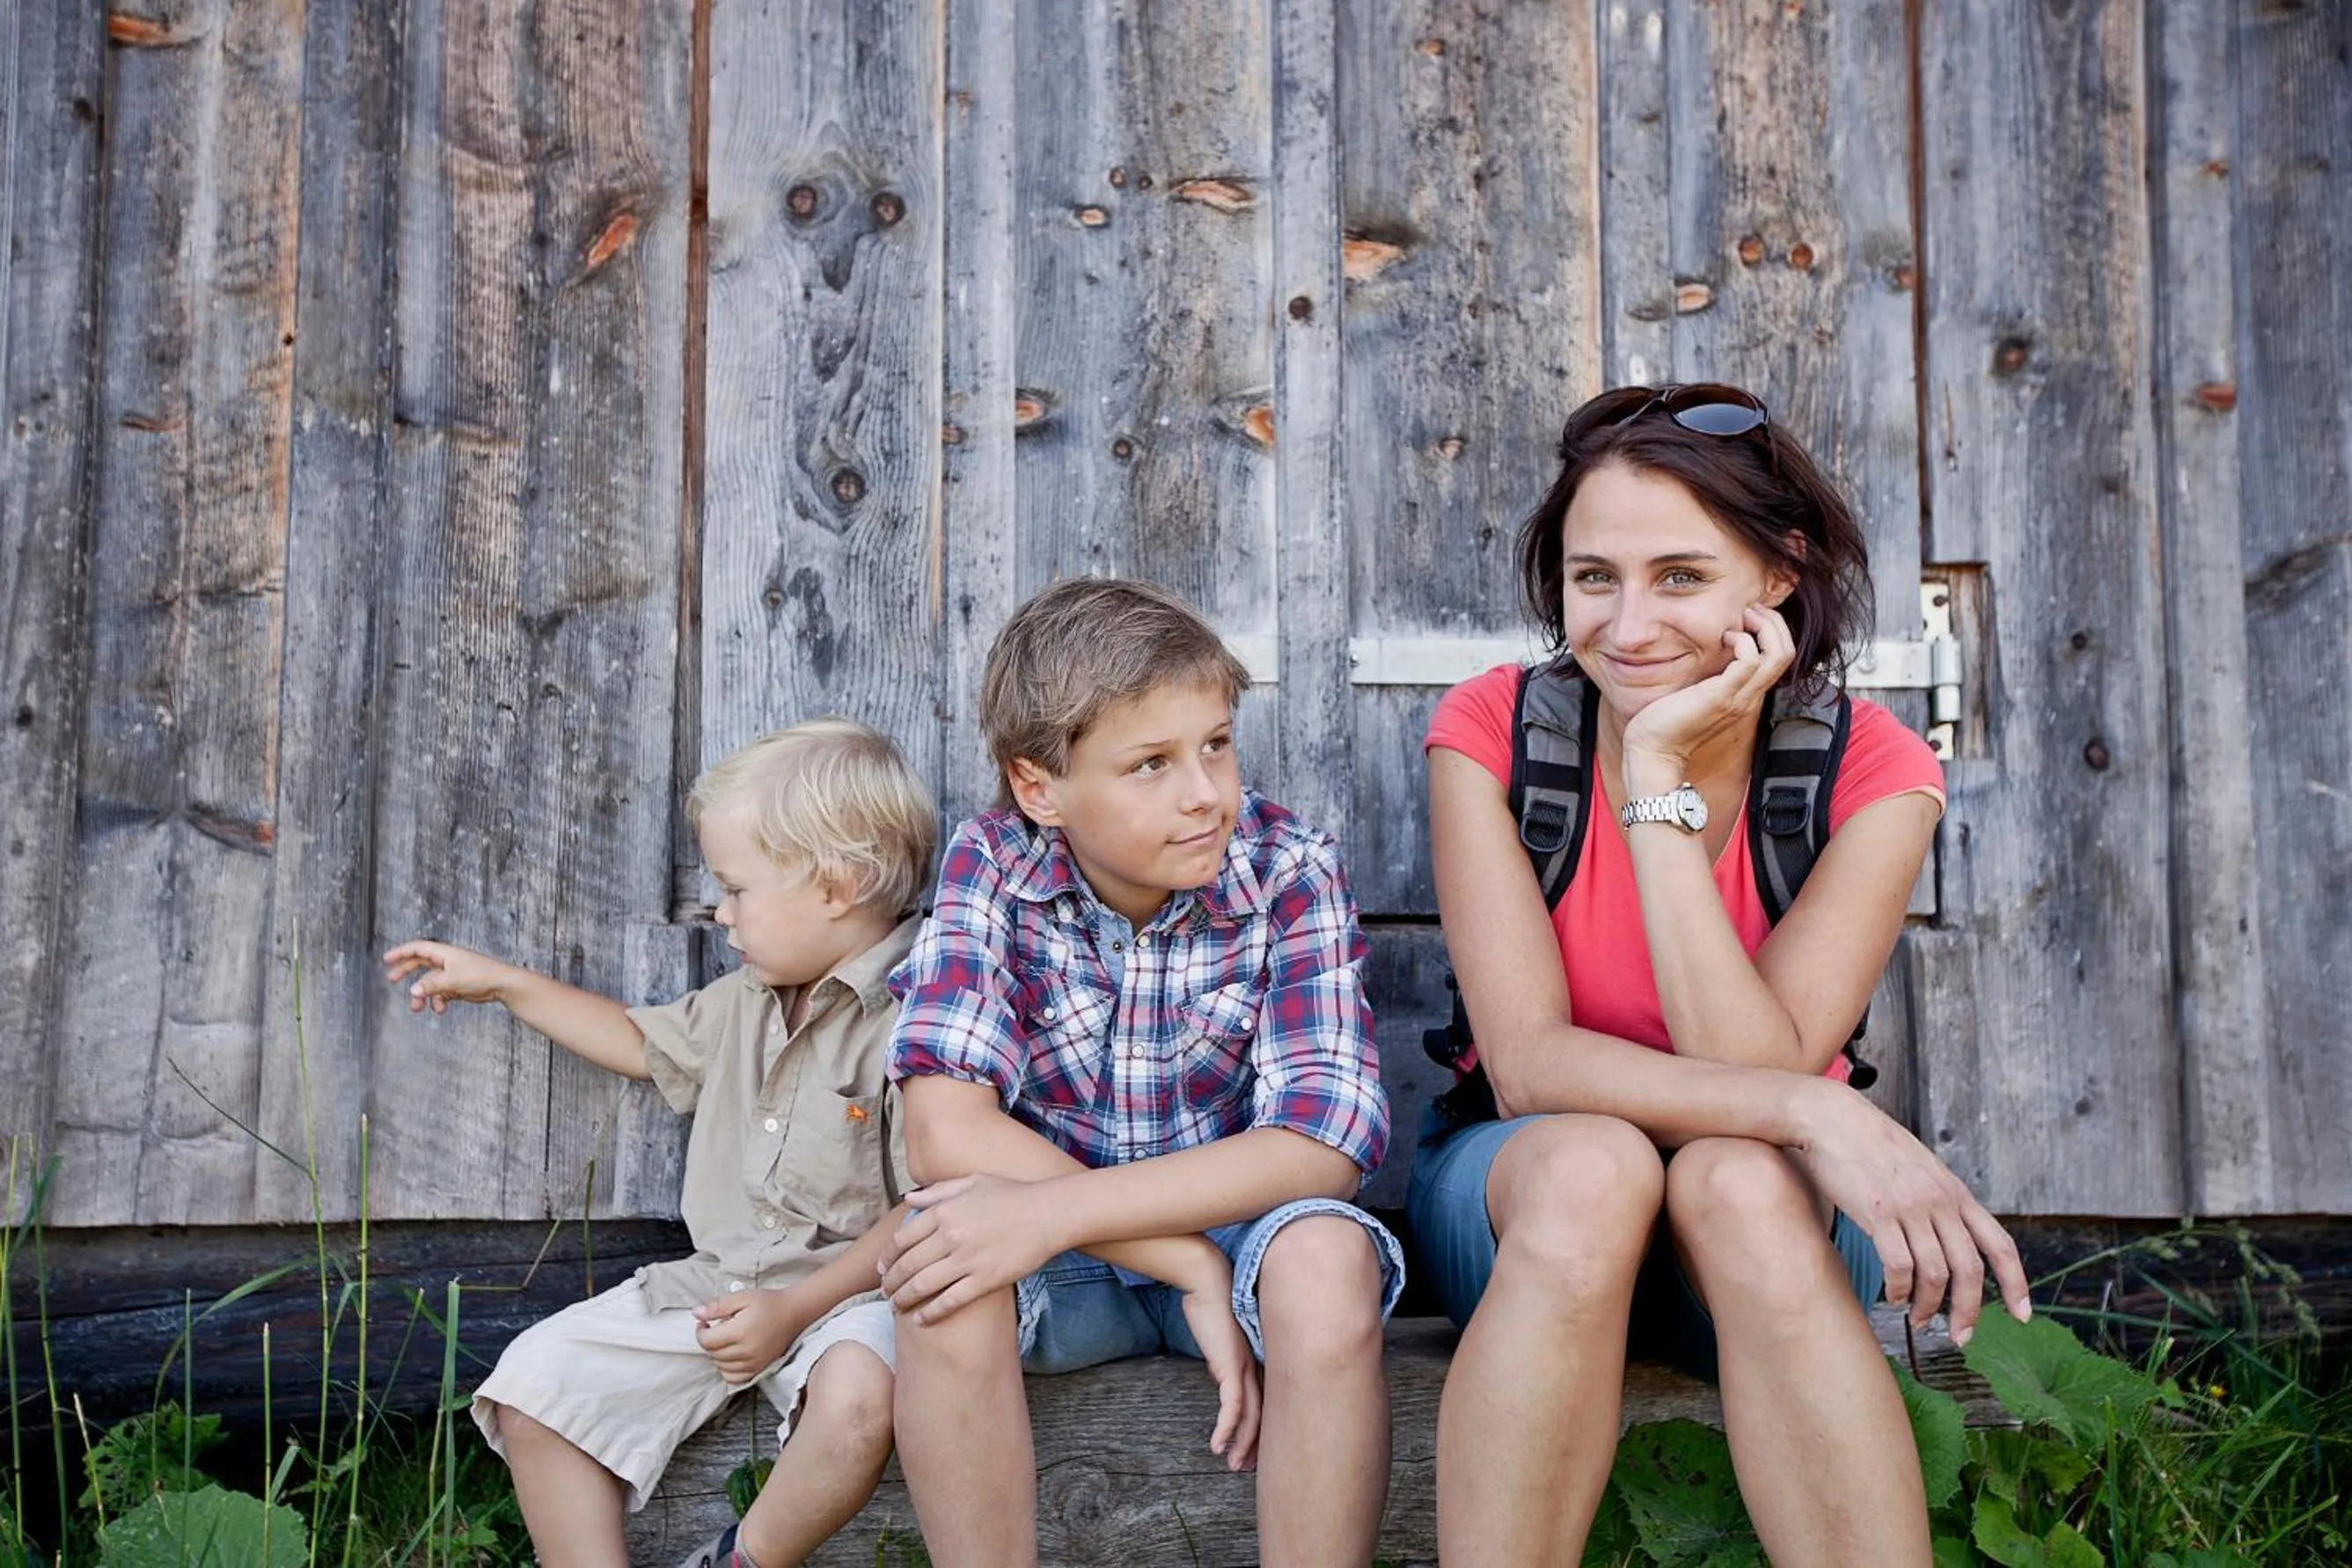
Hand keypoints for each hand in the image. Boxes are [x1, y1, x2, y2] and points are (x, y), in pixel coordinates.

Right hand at [381, 940, 516, 1013]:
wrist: (503, 985)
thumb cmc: (481, 976)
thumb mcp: (453, 980)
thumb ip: (432, 986)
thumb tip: (413, 991)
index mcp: (444, 953)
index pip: (418, 948)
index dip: (401, 952)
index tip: (386, 959)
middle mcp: (447, 962)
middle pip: (421, 964)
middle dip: (406, 972)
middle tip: (392, 980)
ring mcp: (452, 974)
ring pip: (430, 983)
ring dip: (423, 996)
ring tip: (417, 1008)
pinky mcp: (458, 986)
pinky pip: (441, 993)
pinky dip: (438, 1001)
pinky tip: (441, 1010)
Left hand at [693, 1287, 814, 1385]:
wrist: (794, 1313)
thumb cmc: (769, 1303)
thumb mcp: (741, 1297)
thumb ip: (717, 1306)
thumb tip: (696, 1313)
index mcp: (740, 1332)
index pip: (706, 1341)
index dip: (700, 1330)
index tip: (705, 1322)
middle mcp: (746, 1351)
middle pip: (712, 1354)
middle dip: (709, 1341)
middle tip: (715, 1328)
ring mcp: (753, 1363)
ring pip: (720, 1367)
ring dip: (716, 1355)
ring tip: (725, 1340)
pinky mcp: (759, 1369)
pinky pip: (734, 1378)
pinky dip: (727, 1369)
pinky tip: (731, 1356)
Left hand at [878, 1174, 1063, 1324]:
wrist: (1049, 1213)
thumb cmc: (1013, 1194)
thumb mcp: (972, 1182)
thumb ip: (938, 1191)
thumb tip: (909, 1198)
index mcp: (944, 1211)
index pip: (902, 1239)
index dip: (887, 1257)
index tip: (882, 1268)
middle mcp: (950, 1236)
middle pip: (907, 1265)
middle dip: (890, 1282)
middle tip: (885, 1292)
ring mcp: (967, 1259)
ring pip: (923, 1285)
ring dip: (904, 1299)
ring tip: (896, 1307)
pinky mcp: (985, 1280)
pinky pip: (950, 1301)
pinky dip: (931, 1313)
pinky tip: (921, 1321)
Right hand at [1176, 1265, 1260, 1471]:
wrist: (1208, 1278)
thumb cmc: (1213, 1300)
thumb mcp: (1221, 1337)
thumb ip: (1225, 1357)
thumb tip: (1220, 1375)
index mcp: (1256, 1358)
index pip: (1266, 1400)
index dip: (1262, 1426)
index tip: (1255, 1446)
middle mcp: (1256, 1365)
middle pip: (1263, 1413)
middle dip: (1256, 1443)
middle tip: (1248, 1466)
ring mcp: (1245, 1367)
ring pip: (1251, 1416)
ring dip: (1242, 1443)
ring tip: (1234, 1465)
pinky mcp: (1230, 1366)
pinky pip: (1231, 1407)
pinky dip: (1225, 1429)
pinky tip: (1217, 1445)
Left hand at [1620, 604, 1796, 787]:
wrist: (1654, 752)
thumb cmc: (1668, 721)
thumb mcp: (1698, 691)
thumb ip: (1712, 674)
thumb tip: (1712, 648)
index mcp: (1746, 695)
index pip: (1780, 658)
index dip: (1773, 631)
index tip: (1749, 616)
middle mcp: (1750, 697)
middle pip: (1787, 653)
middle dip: (1775, 622)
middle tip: (1751, 609)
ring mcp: (1739, 697)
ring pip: (1778, 655)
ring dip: (1765, 626)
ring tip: (1743, 617)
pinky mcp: (1721, 696)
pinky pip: (1750, 661)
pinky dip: (1743, 641)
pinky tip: (1723, 638)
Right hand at [1788, 1080, 2030, 1344]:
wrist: (1831, 1118)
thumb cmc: (1869, 1143)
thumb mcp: (1920, 1168)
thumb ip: (1937, 1200)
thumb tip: (1946, 1236)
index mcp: (1955, 1192)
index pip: (2000, 1244)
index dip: (2017, 1283)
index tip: (2022, 1315)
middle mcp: (1940, 1202)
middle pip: (1970, 1270)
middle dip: (1968, 1311)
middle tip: (1960, 1336)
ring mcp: (1910, 1207)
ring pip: (1935, 1274)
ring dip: (1928, 1306)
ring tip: (1917, 1319)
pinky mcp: (1878, 1213)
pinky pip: (1898, 1266)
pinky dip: (1897, 1290)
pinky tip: (1891, 1296)